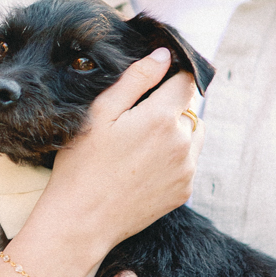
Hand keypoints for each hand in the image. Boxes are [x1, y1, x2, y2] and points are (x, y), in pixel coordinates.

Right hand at [42, 53, 202, 256]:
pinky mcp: (184, 190)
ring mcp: (186, 169)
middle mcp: (182, 142)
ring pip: (193, 135)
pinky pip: (188, 162)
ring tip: (140, 146)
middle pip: (189, 108)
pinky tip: (143, 168)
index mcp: (162, 117)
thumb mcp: (100, 113)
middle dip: (169, 107)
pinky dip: (174, 159)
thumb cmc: (82, 165)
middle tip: (135, 122)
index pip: (185, 80)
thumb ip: (135, 79)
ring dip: (176, 132)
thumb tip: (163, 55)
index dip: (170, 77)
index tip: (153, 84)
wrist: (82, 221)